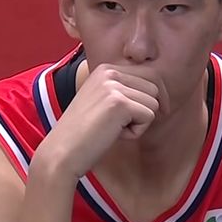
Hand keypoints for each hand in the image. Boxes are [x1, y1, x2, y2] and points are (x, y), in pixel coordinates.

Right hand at [35, 63, 168, 178]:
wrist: (62, 151)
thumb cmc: (84, 133)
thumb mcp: (103, 101)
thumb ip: (125, 91)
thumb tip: (159, 93)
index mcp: (105, 69)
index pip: (149, 73)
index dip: (157, 95)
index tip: (158, 111)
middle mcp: (109, 72)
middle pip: (155, 86)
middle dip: (149, 109)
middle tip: (129, 126)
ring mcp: (113, 86)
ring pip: (153, 102)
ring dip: (140, 122)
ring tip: (115, 129)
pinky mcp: (119, 103)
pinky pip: (148, 116)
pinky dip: (136, 132)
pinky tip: (114, 134)